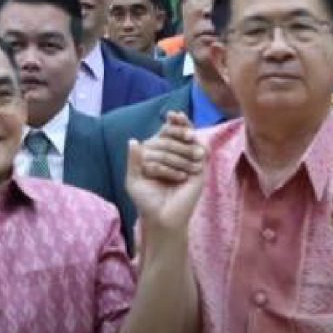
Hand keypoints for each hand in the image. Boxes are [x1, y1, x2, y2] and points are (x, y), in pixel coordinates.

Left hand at [125, 112, 205, 236]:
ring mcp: (189, 162)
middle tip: (154, 164)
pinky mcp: (199, 171)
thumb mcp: (134, 180)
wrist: (160, 218)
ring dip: (175, 155)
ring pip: (188, 143)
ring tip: (172, 175)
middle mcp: (176, 155)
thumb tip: (133, 140)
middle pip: (177, 135)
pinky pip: (197, 155)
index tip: (172, 114)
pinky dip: (189, 157)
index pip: (168, 132)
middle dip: (168, 144)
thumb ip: (133, 161)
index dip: (174, 122)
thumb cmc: (146, 200)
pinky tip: (185, 166)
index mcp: (161, 153)